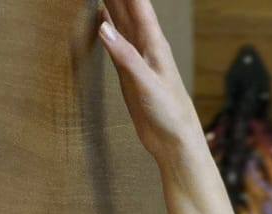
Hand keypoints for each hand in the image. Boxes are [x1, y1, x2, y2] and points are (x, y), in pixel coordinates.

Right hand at [97, 1, 201, 161]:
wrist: (173, 142)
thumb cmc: (169, 114)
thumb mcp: (147, 84)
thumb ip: (126, 56)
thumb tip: (102, 26)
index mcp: (154, 43)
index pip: (137, 3)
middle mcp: (145, 44)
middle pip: (126, 6)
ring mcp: (136, 56)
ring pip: (120, 19)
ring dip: (109, 1)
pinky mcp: (128, 71)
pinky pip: (114, 40)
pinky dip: (105, 25)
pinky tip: (98, 15)